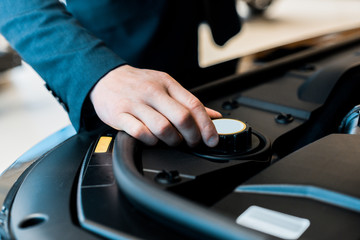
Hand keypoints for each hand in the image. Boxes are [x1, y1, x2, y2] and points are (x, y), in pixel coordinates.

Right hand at [90, 65, 221, 146]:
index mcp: (167, 84)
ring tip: (172, 141)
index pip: (194, 105)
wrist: (105, 78)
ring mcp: (136, 103)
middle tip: (193, 142)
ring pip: (162, 127)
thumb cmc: (138, 84)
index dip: (207, 125)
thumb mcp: (165, 86)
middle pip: (182, 117)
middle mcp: (153, 92)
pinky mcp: (120, 114)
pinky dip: (150, 141)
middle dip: (192, 136)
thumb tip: (214, 116)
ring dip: (172, 140)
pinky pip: (140, 132)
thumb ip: (188, 101)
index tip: (212, 139)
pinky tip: (152, 140)